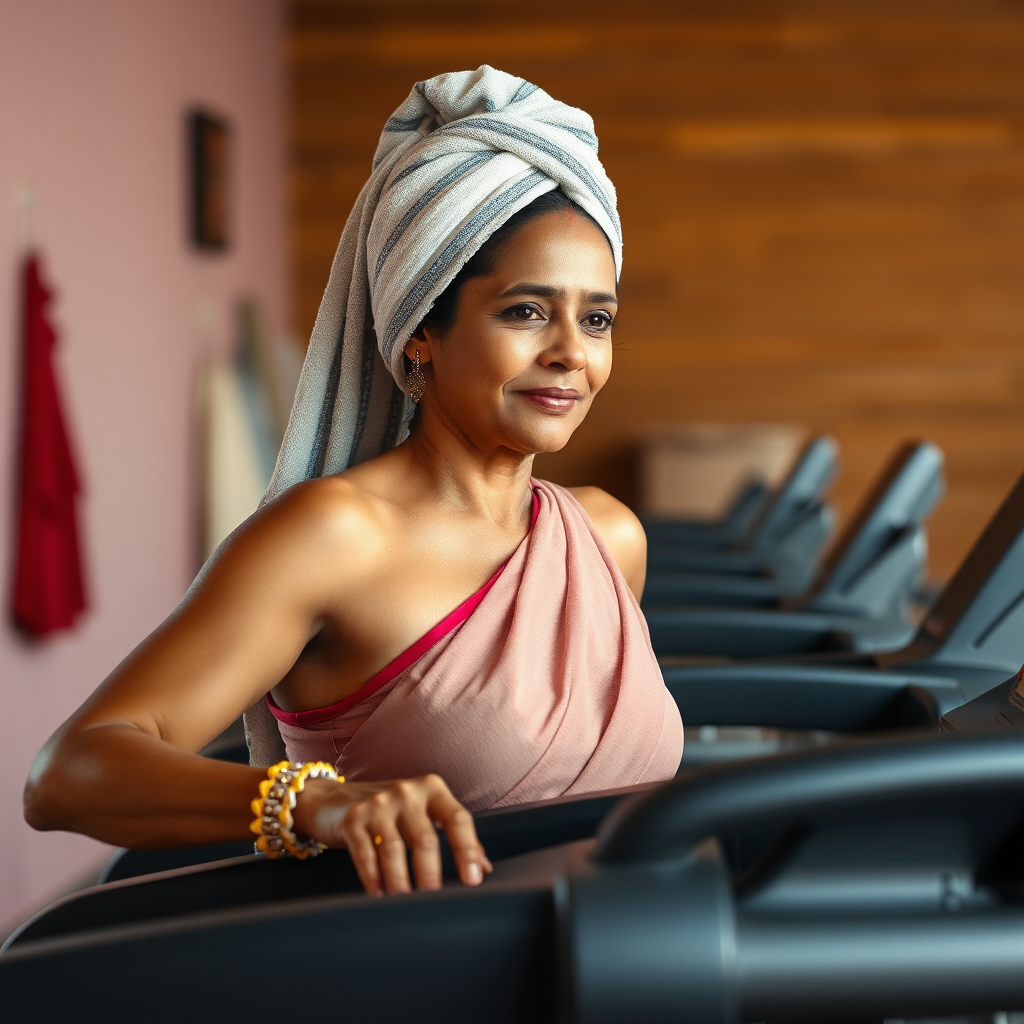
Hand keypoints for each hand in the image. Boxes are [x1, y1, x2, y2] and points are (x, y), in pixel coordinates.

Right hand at [292, 773, 492, 895]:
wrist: (335, 799)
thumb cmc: (391, 810)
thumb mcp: (424, 812)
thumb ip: (453, 833)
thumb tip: (484, 866)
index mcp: (432, 789)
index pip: (457, 818)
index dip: (468, 849)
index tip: (473, 879)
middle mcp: (407, 792)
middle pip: (425, 838)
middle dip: (431, 873)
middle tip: (435, 900)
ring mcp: (378, 804)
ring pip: (394, 849)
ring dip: (400, 881)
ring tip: (405, 902)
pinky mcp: (353, 819)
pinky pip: (365, 853)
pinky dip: (373, 877)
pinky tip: (378, 894)